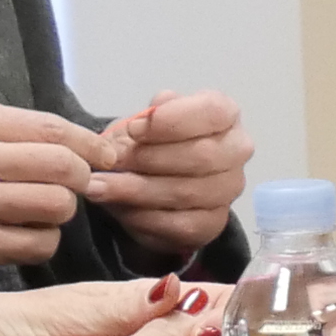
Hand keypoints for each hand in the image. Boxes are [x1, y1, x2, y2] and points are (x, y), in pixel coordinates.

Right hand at [0, 102, 110, 281]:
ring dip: (59, 215)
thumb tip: (70, 146)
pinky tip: (21, 238)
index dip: (90, 144)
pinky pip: (38, 244)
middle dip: (80, 181)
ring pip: (59, 207)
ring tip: (36, 215)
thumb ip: (2, 135)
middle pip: (67, 166)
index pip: (54, 127)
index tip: (105, 156)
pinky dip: (40, 243)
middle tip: (69, 190)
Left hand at [89, 89, 253, 261]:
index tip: (133, 129)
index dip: (171, 120)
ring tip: (98, 186)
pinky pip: (179, 224)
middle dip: (149, 158)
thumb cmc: (156, 140)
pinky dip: (143, 216)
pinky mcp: (213, 223)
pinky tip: (118, 208)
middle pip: (201, 156)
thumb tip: (144, 121)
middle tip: (111, 160)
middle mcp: (237, 151)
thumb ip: (149, 115)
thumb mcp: (148, 119)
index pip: (212, 112)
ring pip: (186, 192)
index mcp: (225, 115)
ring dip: (136, 190)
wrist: (156, 179)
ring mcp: (228, 190)